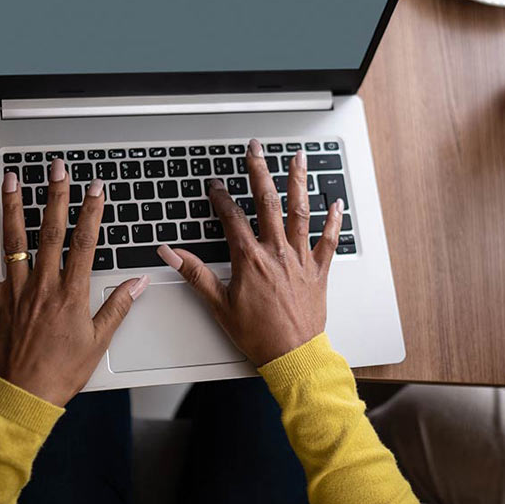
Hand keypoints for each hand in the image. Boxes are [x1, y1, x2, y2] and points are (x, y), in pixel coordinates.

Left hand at [0, 168, 147, 405]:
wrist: (25, 396)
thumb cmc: (62, 373)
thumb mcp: (99, 342)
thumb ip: (118, 308)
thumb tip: (138, 283)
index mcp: (71, 294)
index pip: (85, 242)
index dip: (92, 212)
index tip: (96, 189)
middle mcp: (43, 285)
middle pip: (51, 231)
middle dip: (55, 195)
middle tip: (56, 167)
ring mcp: (16, 292)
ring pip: (13, 241)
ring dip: (13, 207)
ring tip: (12, 180)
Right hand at [157, 139, 344, 365]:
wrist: (292, 355)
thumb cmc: (257, 334)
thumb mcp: (218, 304)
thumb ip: (194, 273)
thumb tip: (170, 253)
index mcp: (250, 259)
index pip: (232, 218)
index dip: (222, 197)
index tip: (216, 184)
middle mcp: (277, 252)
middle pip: (267, 202)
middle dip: (259, 171)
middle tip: (255, 148)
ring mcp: (300, 259)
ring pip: (300, 212)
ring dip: (298, 182)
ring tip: (297, 158)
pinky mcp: (319, 270)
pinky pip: (329, 240)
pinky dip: (333, 220)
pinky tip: (335, 201)